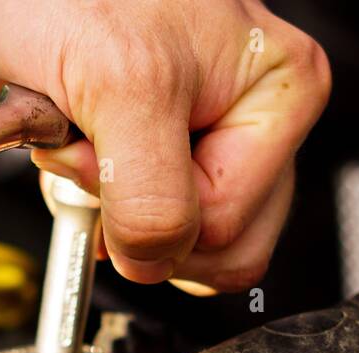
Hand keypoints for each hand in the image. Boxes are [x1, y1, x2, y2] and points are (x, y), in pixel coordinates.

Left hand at [0, 0, 329, 292]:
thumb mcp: (117, 84)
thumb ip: (148, 192)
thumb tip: (155, 262)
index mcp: (278, 96)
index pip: (227, 228)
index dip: (147, 210)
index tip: (98, 151)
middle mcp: (256, 120)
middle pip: (219, 246)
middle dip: (138, 218)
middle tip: (90, 149)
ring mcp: (212, 138)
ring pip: (181, 242)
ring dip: (113, 211)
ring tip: (84, 142)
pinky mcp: (166, 148)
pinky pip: (145, 221)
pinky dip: (96, 199)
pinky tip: (79, 148)